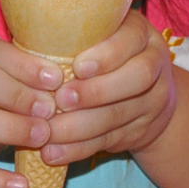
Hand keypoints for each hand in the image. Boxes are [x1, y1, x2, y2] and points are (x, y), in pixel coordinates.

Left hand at [42, 11, 177, 164]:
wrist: (146, 90)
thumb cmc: (103, 52)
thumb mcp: (99, 35)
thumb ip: (76, 35)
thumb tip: (33, 38)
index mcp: (141, 35)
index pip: (132, 40)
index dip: (107, 55)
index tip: (77, 67)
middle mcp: (155, 64)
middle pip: (137, 78)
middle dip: (96, 91)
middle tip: (61, 100)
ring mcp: (152, 101)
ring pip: (120, 115)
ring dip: (80, 126)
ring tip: (48, 131)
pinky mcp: (140, 130)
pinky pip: (108, 141)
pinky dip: (78, 149)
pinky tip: (53, 153)